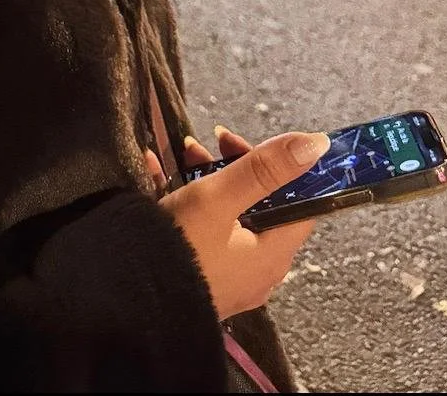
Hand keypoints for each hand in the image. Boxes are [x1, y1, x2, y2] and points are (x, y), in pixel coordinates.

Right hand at [157, 128, 329, 319]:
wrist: (130, 303)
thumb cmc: (182, 246)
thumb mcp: (220, 197)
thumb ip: (264, 168)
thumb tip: (316, 143)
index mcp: (274, 253)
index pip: (301, 202)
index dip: (281, 166)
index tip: (249, 143)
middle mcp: (260, 270)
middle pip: (263, 207)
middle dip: (238, 168)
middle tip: (208, 143)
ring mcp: (231, 278)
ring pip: (232, 217)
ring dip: (212, 180)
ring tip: (182, 153)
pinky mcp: (205, 279)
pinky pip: (207, 232)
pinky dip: (191, 202)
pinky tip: (161, 173)